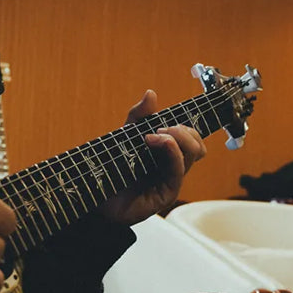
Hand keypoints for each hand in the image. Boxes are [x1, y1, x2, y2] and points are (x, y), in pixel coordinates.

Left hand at [99, 90, 206, 225]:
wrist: (93, 199)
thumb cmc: (109, 171)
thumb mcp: (124, 137)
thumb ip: (138, 117)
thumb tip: (151, 94)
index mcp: (166, 154)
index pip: (192, 138)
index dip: (185, 126)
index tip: (163, 121)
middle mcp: (172, 167)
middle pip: (198, 145)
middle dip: (185, 130)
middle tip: (161, 128)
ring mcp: (171, 180)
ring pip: (193, 154)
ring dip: (178, 137)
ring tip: (155, 136)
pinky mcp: (166, 193)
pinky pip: (178, 169)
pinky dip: (172, 151)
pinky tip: (160, 142)